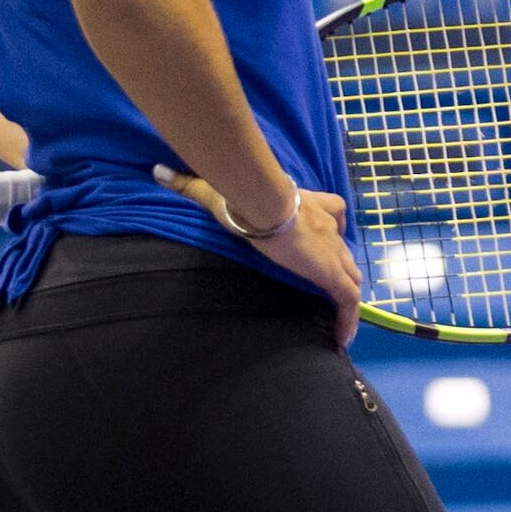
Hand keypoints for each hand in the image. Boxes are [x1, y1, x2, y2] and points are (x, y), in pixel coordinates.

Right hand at [152, 166, 362, 348]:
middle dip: (342, 268)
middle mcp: (328, 228)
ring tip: (341, 323)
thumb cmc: (245, 197)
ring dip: (347, 298)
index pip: (334, 213)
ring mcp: (332, 251)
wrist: (263, 202)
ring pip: (351, 277)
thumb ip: (190, 184)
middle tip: (334, 289)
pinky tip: (342, 340)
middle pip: (345, 251)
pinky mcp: (330, 273)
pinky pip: (348, 300)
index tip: (326, 243)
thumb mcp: (216, 191)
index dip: (333, 228)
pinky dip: (348, 319)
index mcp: (310, 206)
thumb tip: (159, 172)